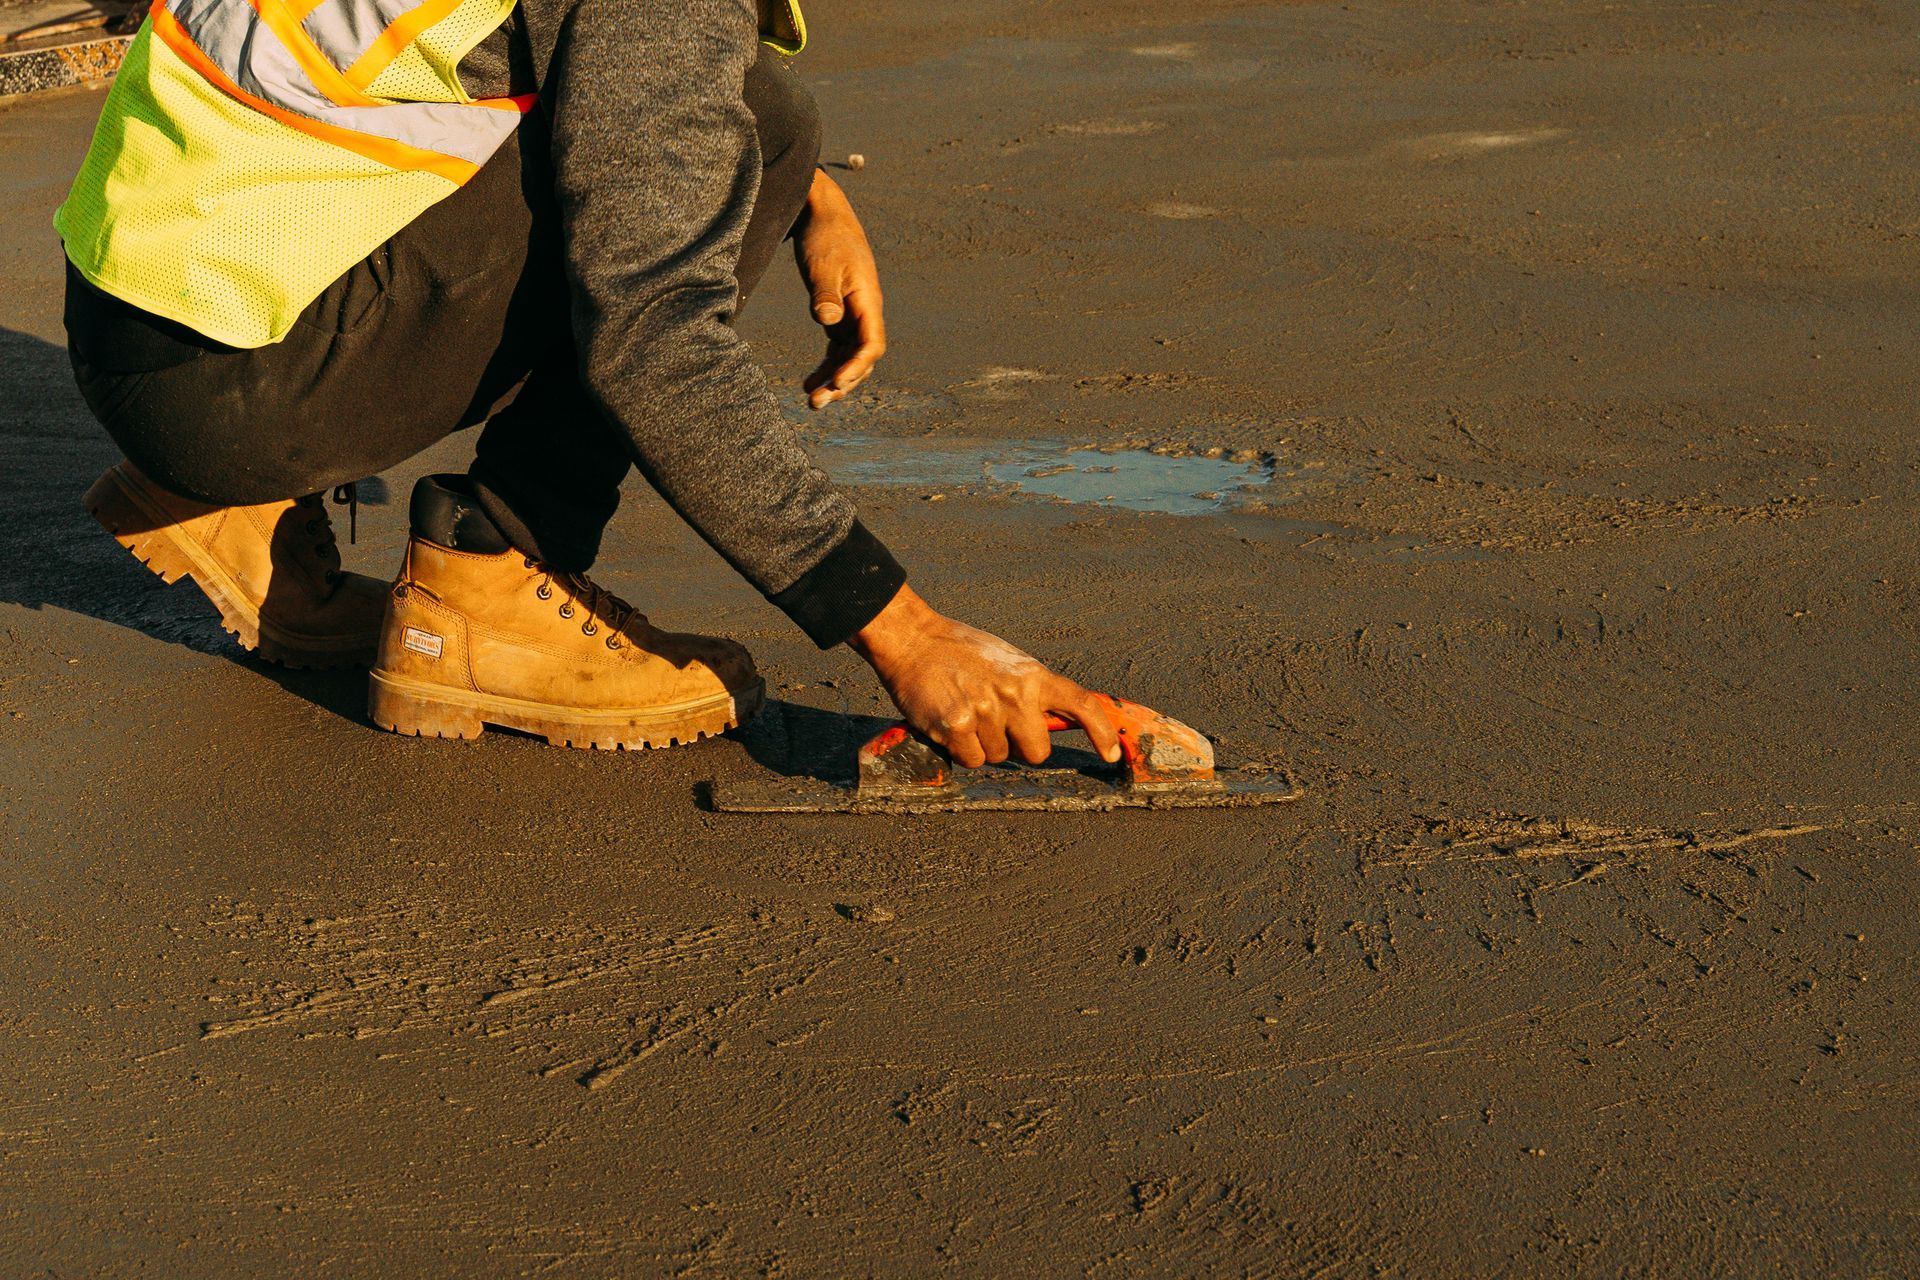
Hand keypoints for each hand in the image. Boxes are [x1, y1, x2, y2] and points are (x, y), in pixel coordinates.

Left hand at [793, 169, 885, 409]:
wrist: (823, 214)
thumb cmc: (825, 237)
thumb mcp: (822, 264)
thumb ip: (825, 294)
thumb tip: (828, 321)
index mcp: (869, 301)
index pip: (872, 344)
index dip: (856, 367)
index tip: (836, 381)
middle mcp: (866, 312)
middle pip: (862, 359)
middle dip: (842, 383)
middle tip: (816, 402)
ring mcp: (854, 315)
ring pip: (849, 358)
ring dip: (833, 380)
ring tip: (810, 400)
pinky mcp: (840, 314)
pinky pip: (837, 349)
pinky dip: (826, 367)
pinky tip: (808, 382)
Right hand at [849, 586, 1120, 768]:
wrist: (913, 640)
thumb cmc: (960, 650)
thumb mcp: (1008, 661)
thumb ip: (1032, 688)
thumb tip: (1056, 719)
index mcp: (1032, 675)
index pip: (1081, 705)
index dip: (1102, 732)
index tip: (1112, 753)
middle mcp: (1015, 695)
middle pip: (1037, 751)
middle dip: (1019, 745)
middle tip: (995, 722)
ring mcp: (987, 712)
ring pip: (999, 757)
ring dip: (984, 744)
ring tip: (965, 711)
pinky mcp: (958, 728)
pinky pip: (972, 760)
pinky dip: (961, 750)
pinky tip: (950, 723)